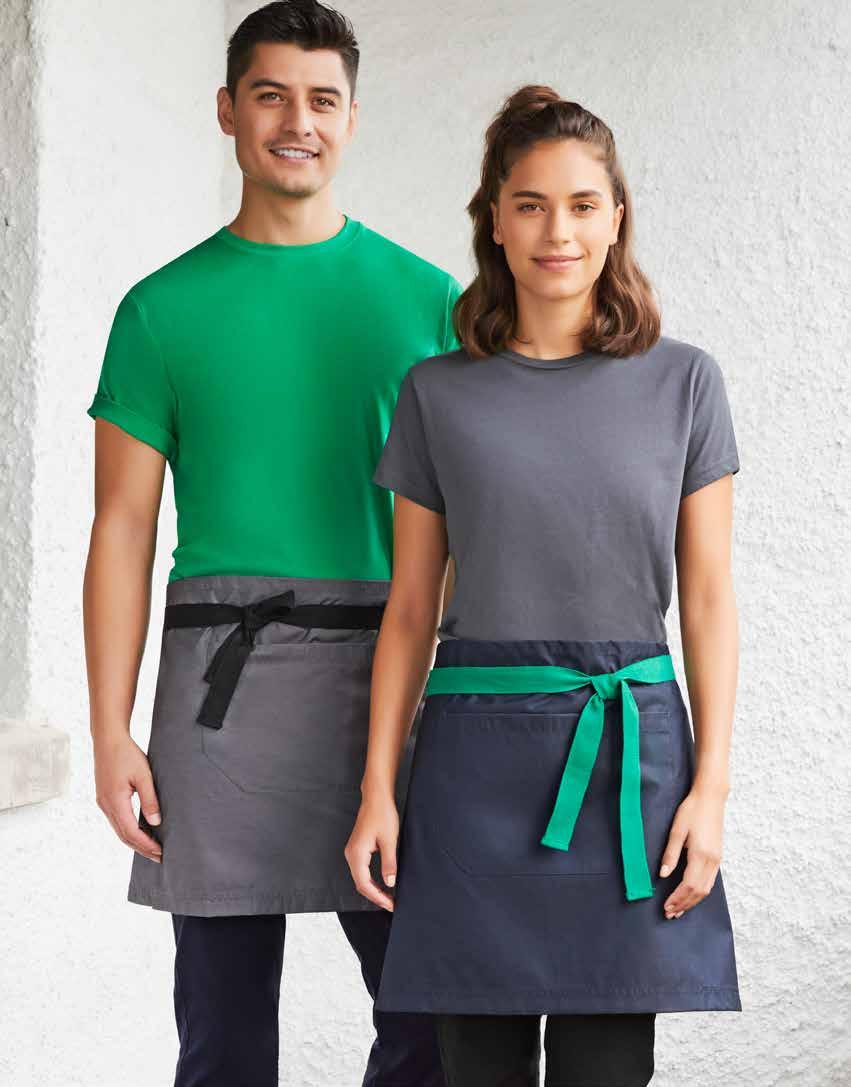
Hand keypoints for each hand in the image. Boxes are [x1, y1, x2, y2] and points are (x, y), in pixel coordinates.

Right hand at [93, 732, 162, 862]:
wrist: (108, 740)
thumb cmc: (126, 754)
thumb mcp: (144, 775)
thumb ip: (150, 799)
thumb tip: (156, 822)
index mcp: (115, 801)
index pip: (131, 832)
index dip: (146, 844)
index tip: (160, 852)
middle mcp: (106, 805)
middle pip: (124, 835)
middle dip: (141, 848)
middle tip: (159, 857)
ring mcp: (103, 803)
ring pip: (119, 829)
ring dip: (135, 841)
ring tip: (152, 848)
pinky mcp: (104, 798)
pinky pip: (117, 820)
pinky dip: (128, 830)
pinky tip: (140, 831)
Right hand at [344, 790, 398, 910]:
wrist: (376, 797)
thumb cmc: (382, 814)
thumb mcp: (389, 840)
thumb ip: (389, 863)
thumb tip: (390, 883)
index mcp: (357, 854)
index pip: (364, 884)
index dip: (378, 897)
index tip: (391, 905)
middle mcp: (351, 854)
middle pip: (360, 884)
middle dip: (375, 896)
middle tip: (391, 904)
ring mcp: (353, 851)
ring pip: (361, 878)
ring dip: (373, 889)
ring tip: (388, 898)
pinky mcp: (357, 848)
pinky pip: (362, 870)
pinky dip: (371, 880)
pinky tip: (381, 883)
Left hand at [659, 782, 725, 918]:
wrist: (711, 798)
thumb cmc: (692, 811)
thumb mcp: (676, 831)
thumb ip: (670, 854)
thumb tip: (662, 875)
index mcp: (700, 855)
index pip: (689, 885)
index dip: (677, 898)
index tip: (666, 907)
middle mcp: (712, 861)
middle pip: (699, 892)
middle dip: (684, 904)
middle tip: (670, 913)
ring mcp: (717, 860)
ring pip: (706, 889)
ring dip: (692, 901)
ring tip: (678, 909)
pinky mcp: (717, 857)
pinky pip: (710, 881)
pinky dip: (700, 892)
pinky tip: (691, 895)